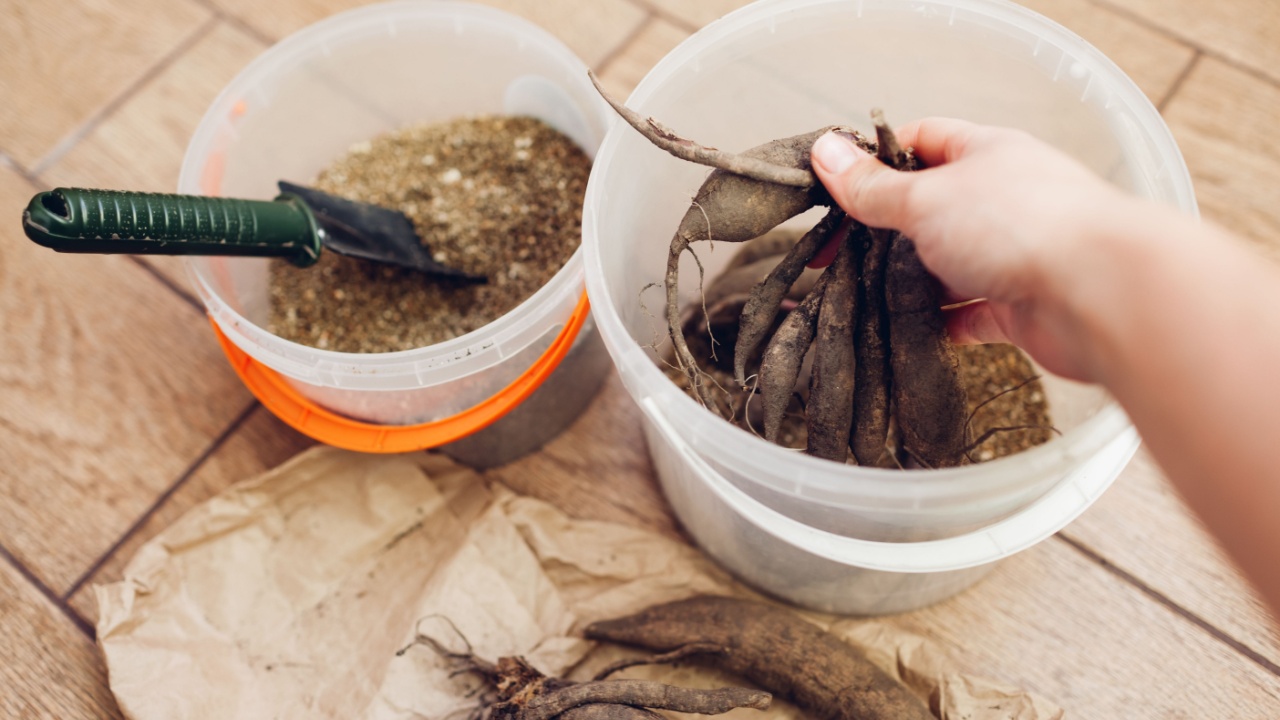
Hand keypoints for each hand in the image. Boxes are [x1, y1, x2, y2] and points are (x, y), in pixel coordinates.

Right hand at [810, 118, 1134, 381]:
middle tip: (829, 253)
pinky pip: (968, 314)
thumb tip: (826, 151)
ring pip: (944, 266)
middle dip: (881, 230)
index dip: (875, 159)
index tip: (834, 186)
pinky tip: (905, 331)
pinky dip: (938, 323)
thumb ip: (874, 186)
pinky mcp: (1019, 307)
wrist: (1101, 295)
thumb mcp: (927, 197)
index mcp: (985, 154)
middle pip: (928, 209)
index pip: (921, 142)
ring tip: (857, 297)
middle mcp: (1001, 200)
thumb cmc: (1024, 226)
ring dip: (906, 281)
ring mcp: (1012, 254)